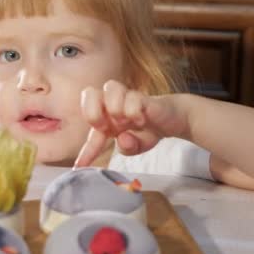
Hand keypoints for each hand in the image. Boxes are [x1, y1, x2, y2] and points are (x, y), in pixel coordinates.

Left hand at [74, 80, 189, 167]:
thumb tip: (123, 139)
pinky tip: (141, 120)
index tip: (80, 166)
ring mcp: (127, 98)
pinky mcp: (143, 96)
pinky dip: (134, 112)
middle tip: (106, 128)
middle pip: (89, 93)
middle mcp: (112, 105)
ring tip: (128, 122)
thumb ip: (128, 148)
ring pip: (110, 87)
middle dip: (93, 113)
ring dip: (116, 109)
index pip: (90, 134)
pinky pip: (133, 97)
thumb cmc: (149, 131)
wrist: (173, 119)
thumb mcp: (137, 147)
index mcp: (105, 120)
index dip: (86, 152)